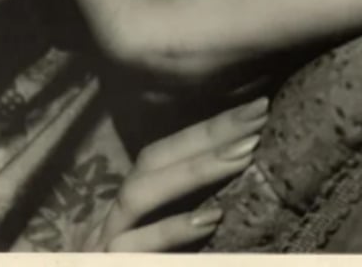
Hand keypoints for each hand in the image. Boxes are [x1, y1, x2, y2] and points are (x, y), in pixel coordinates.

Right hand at [84, 96, 268, 251]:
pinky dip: (172, 230)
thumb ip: (191, 225)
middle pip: (151, 160)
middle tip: (257, 115)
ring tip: (243, 154)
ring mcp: (104, 246)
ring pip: (138, 193)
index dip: (206, 130)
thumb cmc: (143, 263)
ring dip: (193, 170)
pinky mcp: (107, 265)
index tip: (256, 110)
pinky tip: (211, 218)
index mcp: (129, 214)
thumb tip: (238, 201)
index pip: (163, 156)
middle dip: (205, 134)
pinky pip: (134, 247)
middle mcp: (111, 221)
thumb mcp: (169, 251)